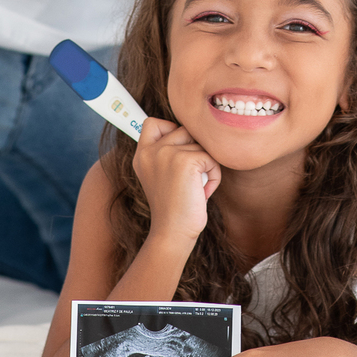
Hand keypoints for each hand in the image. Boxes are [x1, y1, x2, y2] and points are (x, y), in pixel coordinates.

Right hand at [132, 116, 221, 247]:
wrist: (172, 233)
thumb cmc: (173, 207)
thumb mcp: (160, 175)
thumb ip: (166, 152)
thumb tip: (192, 131)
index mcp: (142, 155)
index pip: (152, 123)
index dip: (170, 129)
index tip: (178, 150)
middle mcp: (151, 151)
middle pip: (185, 130)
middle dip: (195, 150)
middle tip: (192, 177)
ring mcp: (167, 153)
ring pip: (200, 143)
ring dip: (207, 164)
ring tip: (197, 186)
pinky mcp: (186, 160)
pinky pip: (211, 158)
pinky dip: (214, 175)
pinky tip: (203, 193)